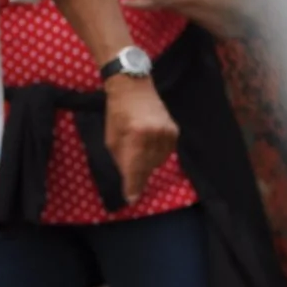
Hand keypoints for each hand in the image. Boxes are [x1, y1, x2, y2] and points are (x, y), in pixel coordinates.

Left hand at [102, 78, 179, 201]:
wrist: (133, 88)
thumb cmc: (117, 113)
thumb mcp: (112, 138)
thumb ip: (121, 159)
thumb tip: (130, 179)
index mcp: (135, 136)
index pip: (135, 169)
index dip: (133, 186)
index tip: (131, 199)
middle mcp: (153, 135)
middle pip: (147, 168)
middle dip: (138, 174)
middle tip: (131, 175)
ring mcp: (166, 133)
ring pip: (158, 162)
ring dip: (148, 163)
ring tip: (139, 151)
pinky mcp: (174, 131)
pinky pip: (166, 153)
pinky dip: (157, 154)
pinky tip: (148, 145)